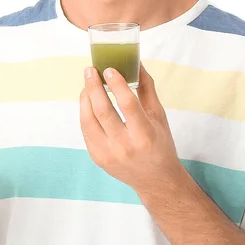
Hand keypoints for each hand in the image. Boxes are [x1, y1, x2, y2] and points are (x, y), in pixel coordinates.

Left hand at [80, 62, 183, 194]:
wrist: (155, 180)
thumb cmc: (160, 144)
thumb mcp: (159, 116)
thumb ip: (147, 89)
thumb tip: (137, 63)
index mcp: (144, 135)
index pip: (128, 104)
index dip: (116, 84)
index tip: (109, 69)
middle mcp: (125, 146)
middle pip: (103, 111)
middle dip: (93, 86)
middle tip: (90, 70)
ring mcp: (108, 154)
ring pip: (89, 120)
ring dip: (85, 98)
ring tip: (87, 83)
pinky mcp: (97, 158)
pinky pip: (86, 130)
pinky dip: (85, 112)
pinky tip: (88, 101)